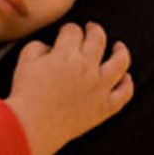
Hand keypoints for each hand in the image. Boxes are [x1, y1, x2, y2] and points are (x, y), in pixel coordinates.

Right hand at [5, 23, 132, 154]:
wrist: (32, 126)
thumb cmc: (26, 94)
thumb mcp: (25, 61)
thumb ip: (38, 46)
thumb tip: (50, 48)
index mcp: (66, 54)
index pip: (73, 31)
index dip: (69, 29)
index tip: (67, 32)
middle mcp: (87, 67)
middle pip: (98, 39)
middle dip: (94, 30)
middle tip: (92, 28)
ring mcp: (99, 87)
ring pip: (120, 62)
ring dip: (121, 51)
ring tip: (119, 47)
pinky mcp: (105, 107)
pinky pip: (124, 93)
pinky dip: (128, 83)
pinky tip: (126, 77)